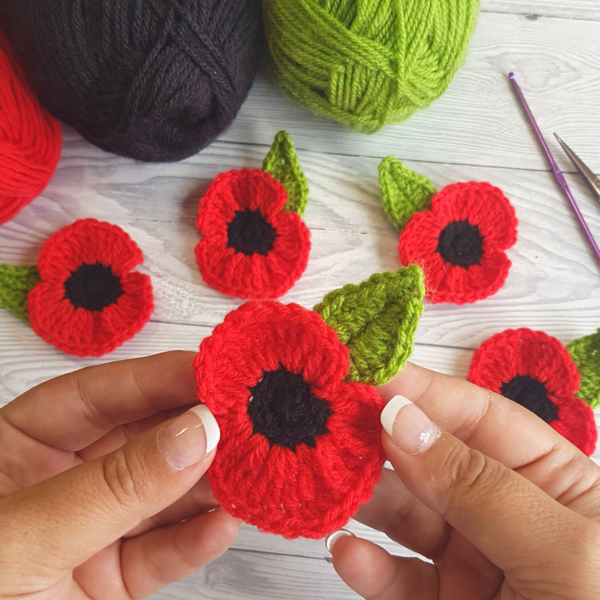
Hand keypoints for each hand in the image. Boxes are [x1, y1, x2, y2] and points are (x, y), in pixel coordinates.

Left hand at [0, 351, 238, 598]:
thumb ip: (112, 486)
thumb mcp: (26, 538)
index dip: (157, 377)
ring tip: (250, 466)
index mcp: (19, 448)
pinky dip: (199, 539)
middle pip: (142, 438)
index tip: (212, 370)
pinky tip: (224, 522)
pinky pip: (166, 552)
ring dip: (209, 482)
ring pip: (164, 494)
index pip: (97, 396)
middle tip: (246, 416)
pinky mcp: (115, 579)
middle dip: (195, 427)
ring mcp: (92, 531)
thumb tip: (194, 432)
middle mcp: (62, 482)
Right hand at [329, 362, 599, 598]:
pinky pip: (397, 577)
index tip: (362, 374)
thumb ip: (479, 484)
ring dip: (362, 496)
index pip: (476, 416)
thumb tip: (402, 417)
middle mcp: (505, 510)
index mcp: (551, 479)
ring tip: (323, 479)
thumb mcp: (565, 552)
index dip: (420, 390)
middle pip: (429, 457)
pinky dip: (368, 565)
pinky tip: (347, 553)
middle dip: (379, 439)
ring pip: (404, 512)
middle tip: (325, 423)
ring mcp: (472, 558)